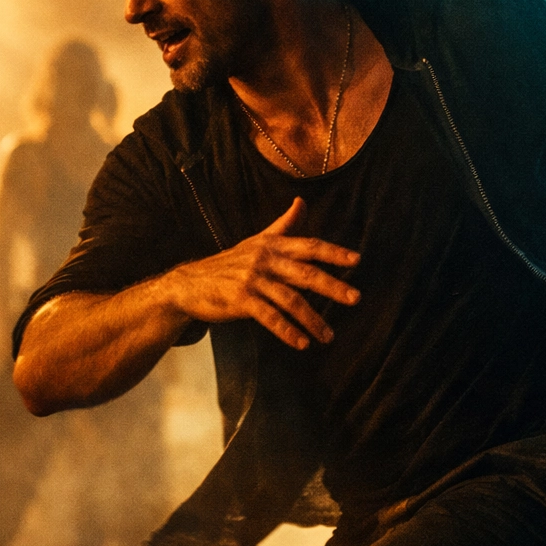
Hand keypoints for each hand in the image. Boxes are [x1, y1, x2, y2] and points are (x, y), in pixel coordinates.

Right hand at [163, 197, 360, 349]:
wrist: (189, 283)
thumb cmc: (228, 263)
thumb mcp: (257, 241)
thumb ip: (283, 225)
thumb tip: (301, 202)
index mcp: (272, 244)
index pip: (309, 246)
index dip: (333, 252)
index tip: (356, 261)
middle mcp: (264, 259)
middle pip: (306, 273)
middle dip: (333, 286)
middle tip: (355, 298)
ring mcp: (252, 279)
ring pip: (291, 300)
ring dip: (312, 319)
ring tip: (328, 336)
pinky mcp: (240, 300)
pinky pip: (269, 317)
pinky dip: (287, 331)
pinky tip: (302, 343)